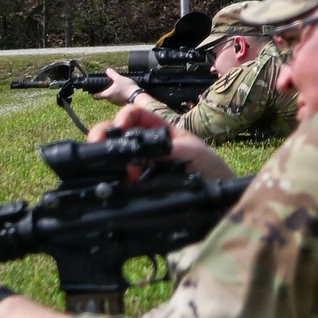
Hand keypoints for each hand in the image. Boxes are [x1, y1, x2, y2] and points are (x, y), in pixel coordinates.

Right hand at [88, 106, 235, 179]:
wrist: (220, 202)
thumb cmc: (211, 169)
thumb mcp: (189, 150)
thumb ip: (163, 148)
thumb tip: (136, 156)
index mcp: (160, 130)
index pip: (134, 115)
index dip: (123, 117)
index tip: (119, 128)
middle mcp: (147, 147)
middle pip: (118, 134)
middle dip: (104, 135)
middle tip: (97, 145)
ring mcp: (141, 167)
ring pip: (115, 157)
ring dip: (108, 159)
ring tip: (111, 169)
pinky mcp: (138, 188)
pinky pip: (120, 182)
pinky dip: (114, 180)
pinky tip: (116, 184)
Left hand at [91, 68, 140, 105]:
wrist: (137, 97)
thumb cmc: (127, 88)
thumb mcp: (119, 78)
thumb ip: (112, 74)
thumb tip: (107, 70)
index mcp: (107, 94)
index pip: (96, 96)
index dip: (93, 93)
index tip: (92, 92)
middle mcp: (110, 100)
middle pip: (105, 95)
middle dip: (106, 90)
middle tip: (109, 84)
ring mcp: (116, 103)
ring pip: (112, 97)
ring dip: (113, 92)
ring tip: (118, 86)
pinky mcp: (121, 103)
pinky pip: (118, 99)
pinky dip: (119, 95)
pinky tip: (123, 90)